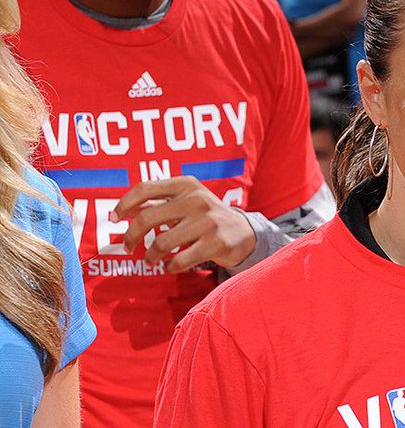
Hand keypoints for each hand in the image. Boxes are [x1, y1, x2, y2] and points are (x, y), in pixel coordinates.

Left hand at [113, 176, 255, 272]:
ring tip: (151, 260)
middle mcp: (197, 199)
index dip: (124, 204)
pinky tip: (171, 265)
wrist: (243, 233)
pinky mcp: (216, 243)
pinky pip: (179, 260)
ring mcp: (208, 221)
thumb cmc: (205, 217)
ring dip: (150, 256)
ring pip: (161, 243)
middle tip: (128, 247)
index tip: (114, 218)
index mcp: (187, 184)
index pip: (145, 188)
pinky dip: (170, 267)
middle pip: (147, 218)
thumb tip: (120, 211)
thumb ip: (157, 202)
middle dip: (131, 236)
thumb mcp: (185, 201)